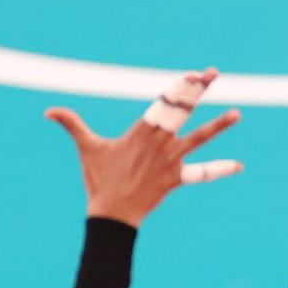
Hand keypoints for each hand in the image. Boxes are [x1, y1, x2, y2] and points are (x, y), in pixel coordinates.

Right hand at [46, 69, 242, 226]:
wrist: (112, 216)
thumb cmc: (100, 179)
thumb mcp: (87, 148)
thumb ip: (71, 124)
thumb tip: (48, 111)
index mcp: (141, 131)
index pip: (164, 103)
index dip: (180, 87)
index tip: (194, 73)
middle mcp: (159, 143)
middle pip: (183, 111)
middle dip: (198, 90)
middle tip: (214, 72)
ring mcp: (170, 161)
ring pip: (199, 139)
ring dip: (219, 126)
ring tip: (238, 113)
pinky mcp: (176, 178)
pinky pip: (201, 173)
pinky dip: (219, 169)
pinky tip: (239, 166)